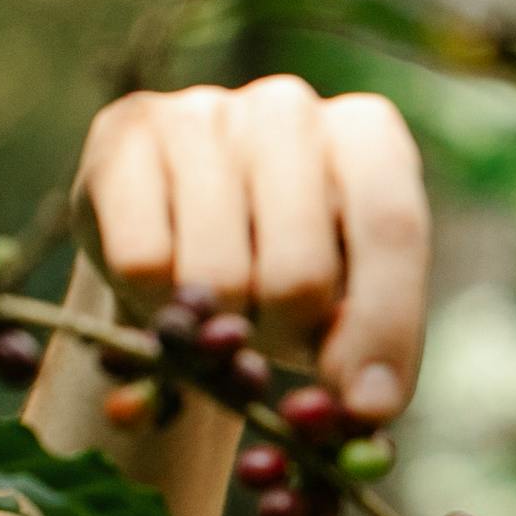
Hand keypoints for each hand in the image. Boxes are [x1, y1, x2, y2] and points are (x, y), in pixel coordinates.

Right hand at [70, 79, 429, 425]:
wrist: (176, 233)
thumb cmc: (284, 272)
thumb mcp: (347, 305)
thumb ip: (369, 347)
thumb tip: (365, 408)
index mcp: (369, 135)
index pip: (392, 231)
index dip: (384, 328)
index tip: (366, 406)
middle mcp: (291, 107)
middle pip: (299, 272)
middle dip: (283, 338)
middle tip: (267, 340)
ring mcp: (202, 111)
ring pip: (216, 278)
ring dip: (217, 330)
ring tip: (218, 310)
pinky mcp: (123, 137)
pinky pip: (144, 264)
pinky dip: (155, 308)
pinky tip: (164, 289)